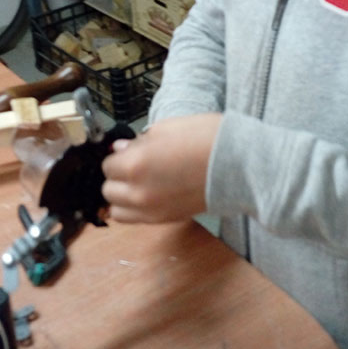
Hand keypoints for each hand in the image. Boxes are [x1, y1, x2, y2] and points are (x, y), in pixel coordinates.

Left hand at [101, 114, 221, 223]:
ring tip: (138, 183)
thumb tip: (121, 149)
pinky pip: (135, 220)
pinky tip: (148, 194)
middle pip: (108, 190)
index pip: (108, 165)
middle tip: (132, 165)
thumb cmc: (207, 139)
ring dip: (122, 197)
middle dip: (117, 176)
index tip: (128, 151)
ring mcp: (152, 210)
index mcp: (135, 165)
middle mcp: (138, 192)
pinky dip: (134, 209)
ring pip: (117, 210)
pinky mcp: (166, 219)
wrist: (239, 164)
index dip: (118, 156)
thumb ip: (138, 142)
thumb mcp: (167, 128)